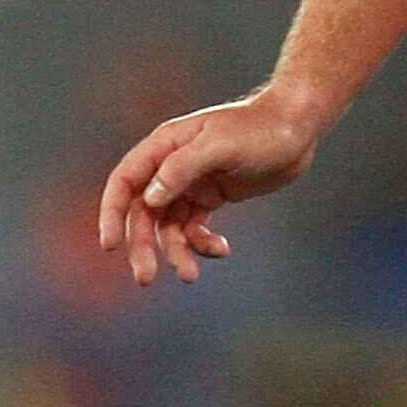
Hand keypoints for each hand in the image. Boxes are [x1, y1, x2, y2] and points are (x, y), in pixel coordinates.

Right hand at [96, 87, 321, 285]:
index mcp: (164, 146)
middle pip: (143, 212)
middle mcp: (171, 166)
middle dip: (143, 246)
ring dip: (176, 252)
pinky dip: (203, 243)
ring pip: (169, 226)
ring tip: (190, 275)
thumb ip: (182, 168)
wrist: (296, 128)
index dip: (112, 213)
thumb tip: (150, 197)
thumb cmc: (259, 129)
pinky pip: (195, 228)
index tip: (110, 245)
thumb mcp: (220, 145)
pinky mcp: (211, 197)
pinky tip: (222, 249)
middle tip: (145, 278)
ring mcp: (191, 183)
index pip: (124, 182)